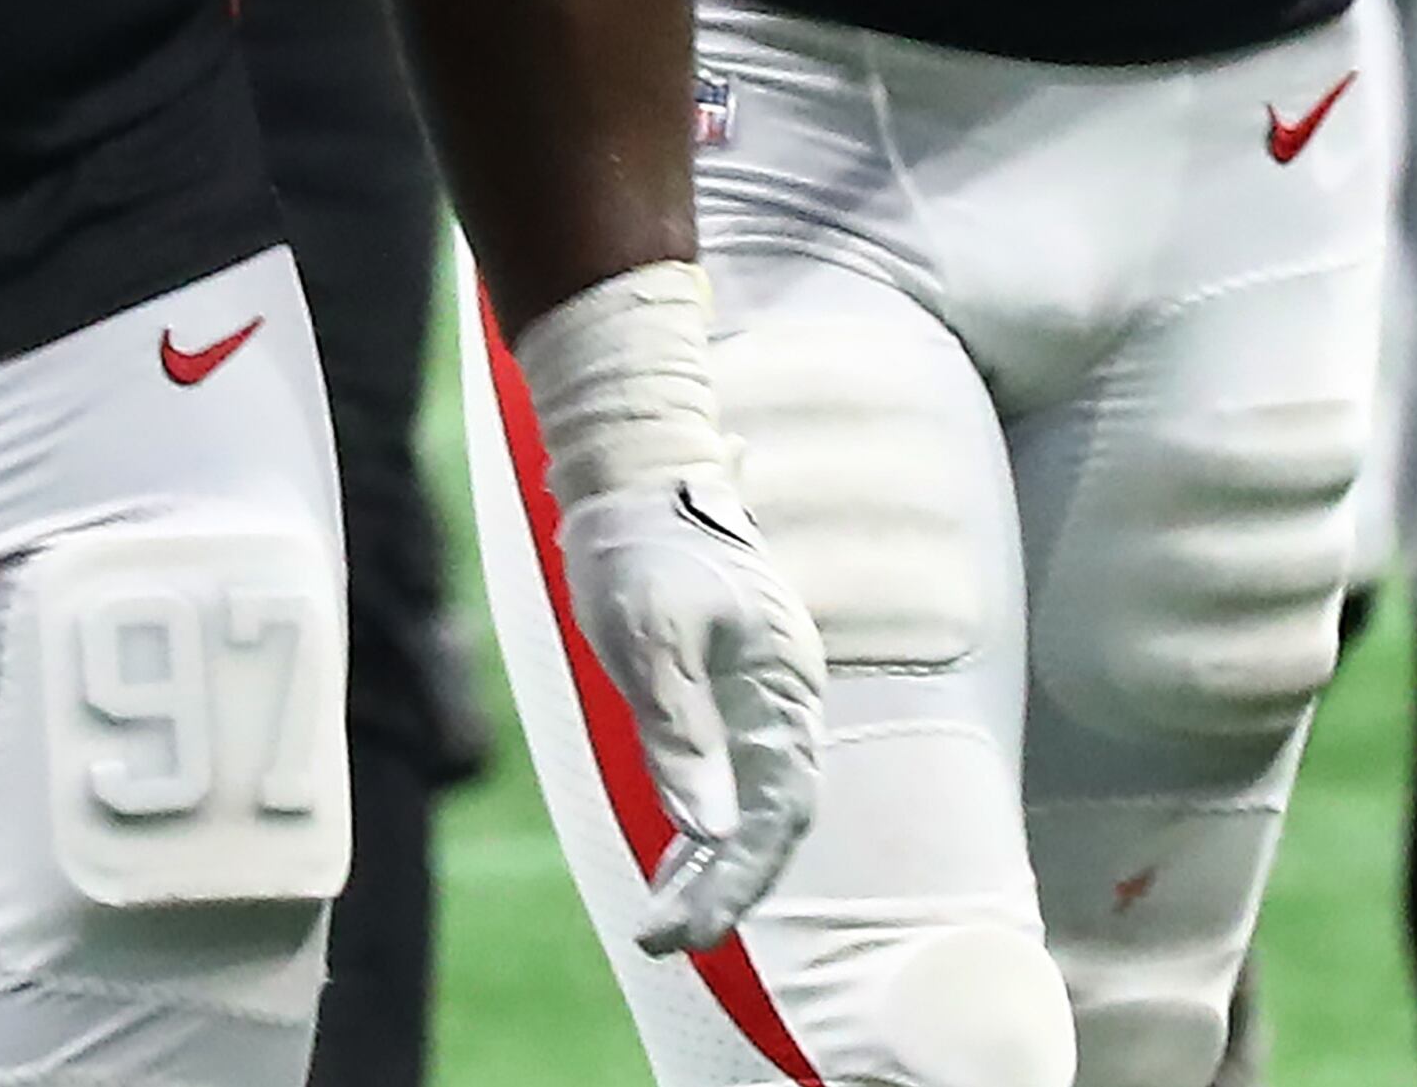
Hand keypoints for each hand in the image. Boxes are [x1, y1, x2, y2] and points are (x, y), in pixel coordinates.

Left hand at [552, 469, 827, 954]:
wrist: (633, 475)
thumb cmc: (641, 550)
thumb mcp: (651, 641)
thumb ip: (680, 732)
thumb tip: (708, 829)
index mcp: (784, 682)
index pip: (782, 806)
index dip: (742, 876)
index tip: (691, 930)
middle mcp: (783, 696)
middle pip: (772, 816)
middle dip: (725, 887)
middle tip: (661, 940)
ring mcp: (758, 695)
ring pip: (751, 805)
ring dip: (710, 868)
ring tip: (658, 925)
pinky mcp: (726, 693)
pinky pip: (728, 779)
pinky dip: (701, 829)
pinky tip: (671, 866)